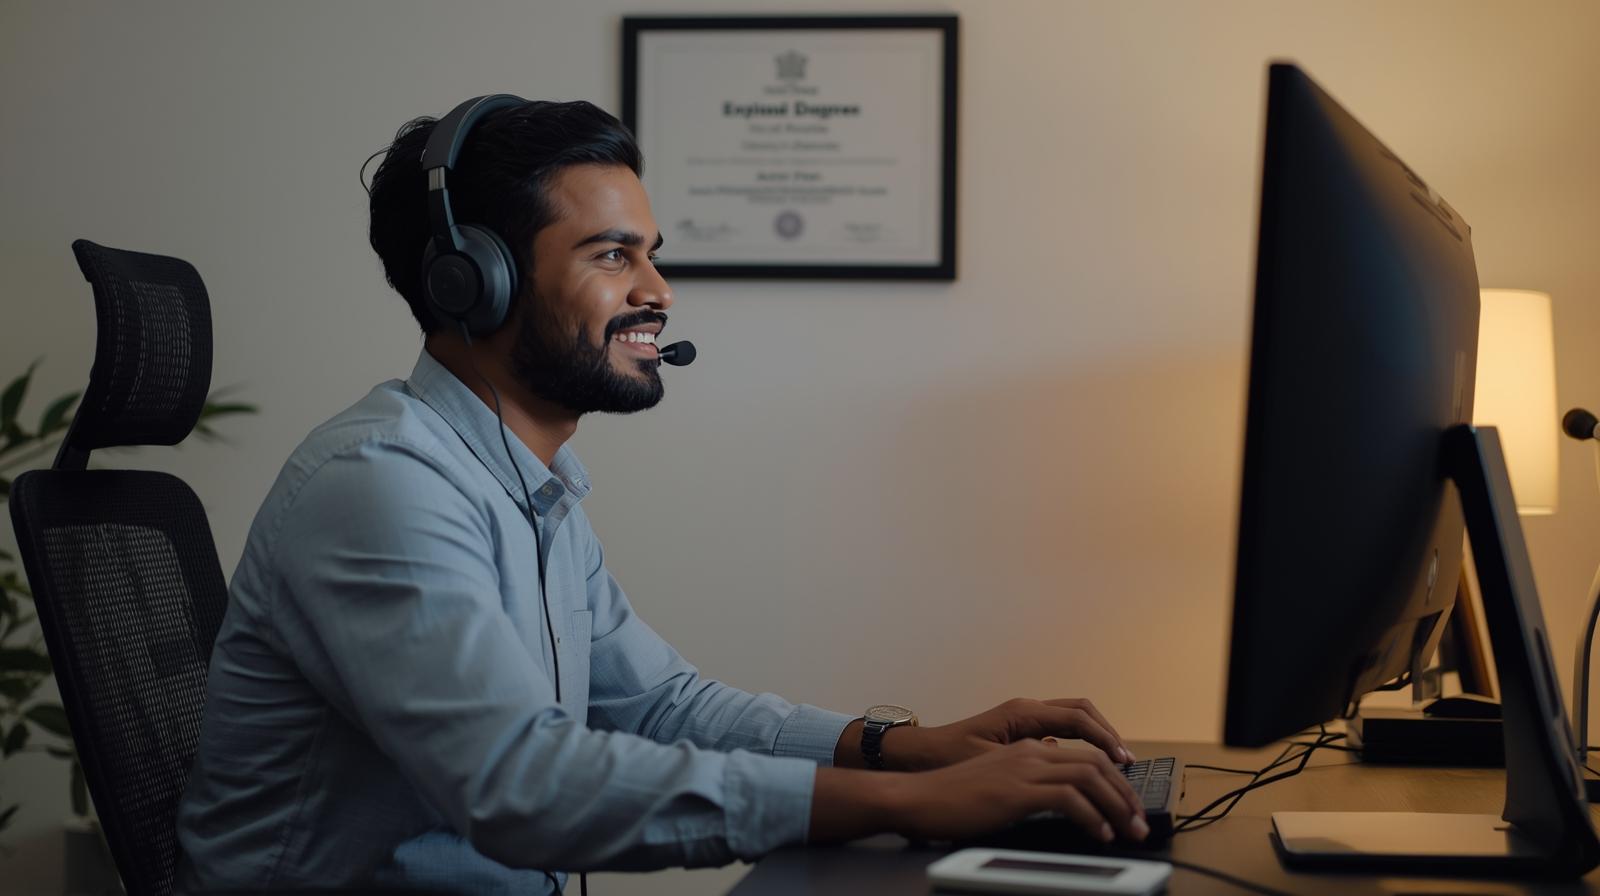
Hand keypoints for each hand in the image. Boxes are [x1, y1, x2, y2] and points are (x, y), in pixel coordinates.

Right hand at [888, 740, 1148, 842]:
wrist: (916, 797)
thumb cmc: (952, 797)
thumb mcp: (999, 782)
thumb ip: (1028, 781)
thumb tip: (1059, 794)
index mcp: (1028, 747)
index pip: (1087, 753)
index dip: (1114, 778)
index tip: (1128, 803)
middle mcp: (1030, 750)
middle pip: (1096, 761)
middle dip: (1124, 792)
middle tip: (1138, 820)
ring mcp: (1023, 768)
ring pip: (1089, 775)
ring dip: (1116, 804)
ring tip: (1128, 829)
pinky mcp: (1015, 790)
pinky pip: (1068, 798)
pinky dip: (1091, 816)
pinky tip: (1099, 833)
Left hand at [908, 697, 1133, 769]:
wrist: (921, 753)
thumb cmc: (947, 756)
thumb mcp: (988, 760)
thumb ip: (1024, 755)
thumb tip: (1058, 752)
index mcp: (1021, 712)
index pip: (1076, 719)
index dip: (1103, 739)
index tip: (1122, 760)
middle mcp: (1026, 709)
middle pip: (1081, 710)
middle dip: (1107, 733)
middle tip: (1125, 760)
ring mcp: (1024, 716)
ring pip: (1073, 716)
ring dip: (1097, 735)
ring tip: (1115, 760)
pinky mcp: (1022, 728)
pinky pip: (1061, 727)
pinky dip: (1082, 739)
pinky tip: (1088, 762)